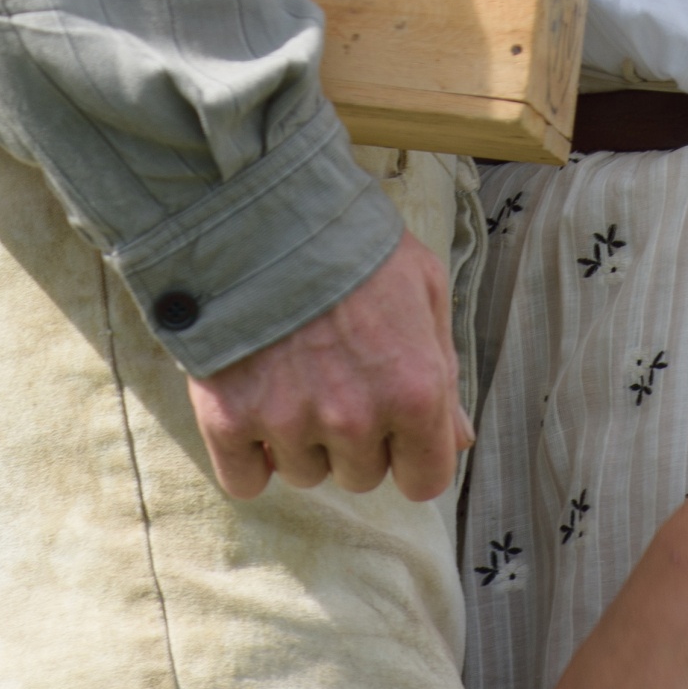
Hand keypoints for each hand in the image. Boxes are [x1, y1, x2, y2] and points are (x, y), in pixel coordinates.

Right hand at [187, 227, 472, 501]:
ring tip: (290, 370)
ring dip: (299, 438)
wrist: (262, 208)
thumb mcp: (424, 287)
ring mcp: (289, 422)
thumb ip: (444, 370)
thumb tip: (458, 440)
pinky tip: (251, 403)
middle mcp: (355, 419)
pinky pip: (245, 480)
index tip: (391, 425)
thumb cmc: (354, 242)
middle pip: (360, 475)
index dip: (410, 453)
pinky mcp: (229, 419)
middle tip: (334, 372)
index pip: (424, 479)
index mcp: (414, 391)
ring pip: (303, 472)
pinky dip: (247, 453)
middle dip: (353, 436)